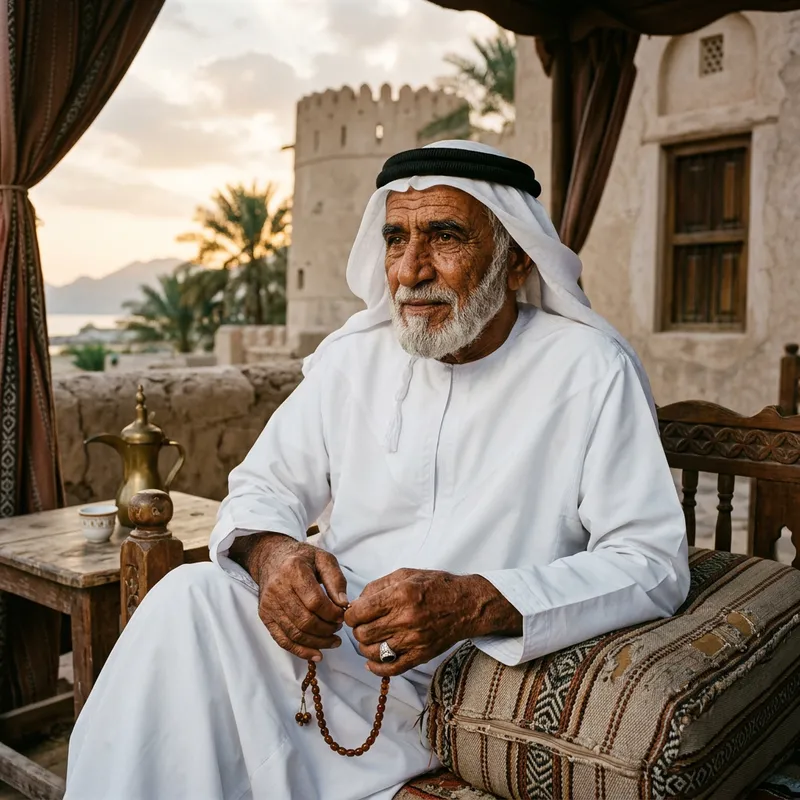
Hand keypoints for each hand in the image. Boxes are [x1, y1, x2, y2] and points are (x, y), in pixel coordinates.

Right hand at [244, 534, 349, 661]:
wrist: (272, 558)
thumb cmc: (302, 558)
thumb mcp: (323, 559)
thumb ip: (336, 580)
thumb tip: (344, 604)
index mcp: (293, 570)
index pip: (315, 601)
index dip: (332, 613)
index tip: (343, 615)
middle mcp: (277, 588)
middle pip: (305, 621)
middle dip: (326, 630)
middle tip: (339, 629)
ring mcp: (269, 604)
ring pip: (294, 633)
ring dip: (317, 642)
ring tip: (333, 641)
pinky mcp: (264, 616)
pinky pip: (282, 640)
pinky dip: (300, 650)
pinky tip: (317, 654)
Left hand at [344, 568, 514, 676]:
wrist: (467, 605)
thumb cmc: (436, 586)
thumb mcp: (405, 574)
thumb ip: (378, 586)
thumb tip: (356, 602)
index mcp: (400, 595)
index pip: (360, 612)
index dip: (350, 614)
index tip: (353, 613)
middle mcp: (406, 619)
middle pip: (363, 633)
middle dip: (357, 629)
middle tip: (362, 624)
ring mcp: (414, 640)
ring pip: (373, 652)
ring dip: (364, 646)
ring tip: (369, 638)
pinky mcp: (420, 655)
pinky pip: (391, 669)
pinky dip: (376, 668)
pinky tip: (372, 661)